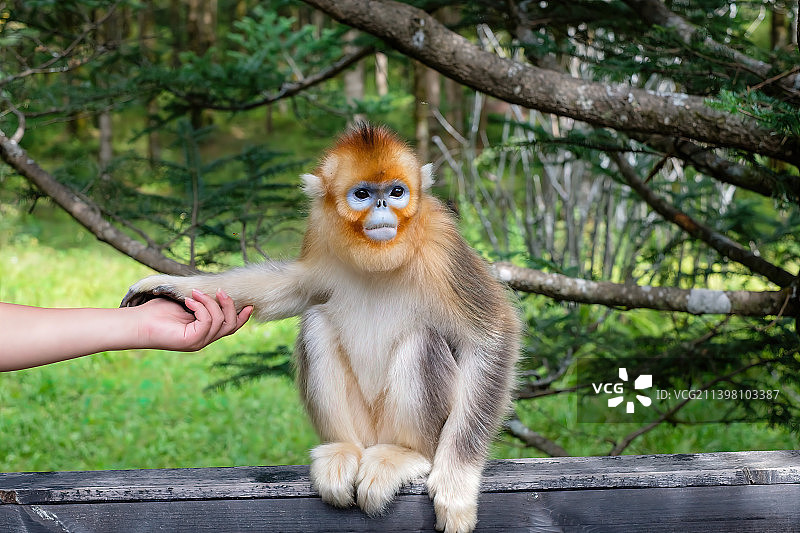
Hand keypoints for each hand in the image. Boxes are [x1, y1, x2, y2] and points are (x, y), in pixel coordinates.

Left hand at [136, 289, 252, 351]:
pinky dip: (200, 308)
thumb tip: (218, 290)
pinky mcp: (191, 342)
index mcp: (203, 332)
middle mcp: (203, 340)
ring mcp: (198, 343)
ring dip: (210, 303)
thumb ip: (202, 301)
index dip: (242, 317)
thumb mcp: (186, 302)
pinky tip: (188, 301)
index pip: (230, 328)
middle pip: (231, 325)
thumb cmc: (155, 312)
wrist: (135, 323)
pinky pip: (207, 321)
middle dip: (229, 306)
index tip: (249, 304)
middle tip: (219, 290)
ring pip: (220, 322)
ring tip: (195, 293)